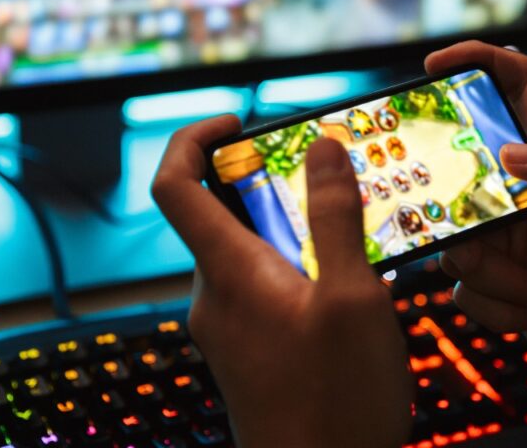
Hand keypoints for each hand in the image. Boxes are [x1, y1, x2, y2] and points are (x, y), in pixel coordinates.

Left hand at [152, 116, 411, 446]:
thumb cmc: (336, 402)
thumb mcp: (353, 297)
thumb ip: (336, 218)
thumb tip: (322, 149)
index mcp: (228, 272)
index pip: (173, 184)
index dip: (194, 138)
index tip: (238, 122)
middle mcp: (215, 296)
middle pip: (217, 213)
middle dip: (268, 183)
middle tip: (325, 178)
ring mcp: (229, 328)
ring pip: (247, 252)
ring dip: (292, 229)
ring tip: (353, 233)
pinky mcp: (249, 352)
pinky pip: (261, 287)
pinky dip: (296, 267)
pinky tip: (347, 287)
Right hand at [426, 41, 526, 399]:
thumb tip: (510, 154)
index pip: (517, 84)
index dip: (477, 61)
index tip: (433, 63)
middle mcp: (525, 189)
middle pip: (460, 168)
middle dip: (456, 201)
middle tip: (469, 225)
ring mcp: (507, 236)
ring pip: (457, 240)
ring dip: (502, 277)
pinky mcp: (497, 282)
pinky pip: (465, 289)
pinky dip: (504, 307)